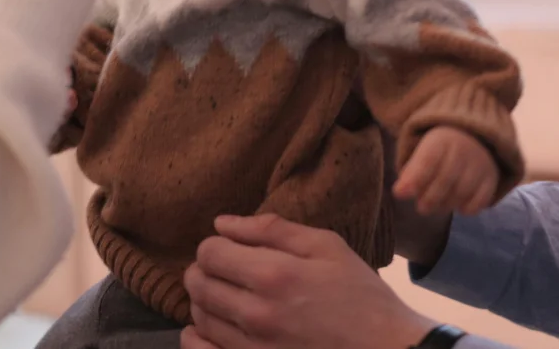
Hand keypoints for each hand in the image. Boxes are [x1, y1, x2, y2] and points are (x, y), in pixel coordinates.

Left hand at [182, 214, 435, 348]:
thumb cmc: (360, 296)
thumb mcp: (327, 246)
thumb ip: (272, 229)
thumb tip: (222, 223)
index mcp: (273, 275)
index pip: (210, 253)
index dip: (215, 245)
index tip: (230, 248)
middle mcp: (256, 315)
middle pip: (198, 285)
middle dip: (205, 270)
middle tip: (225, 270)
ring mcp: (252, 348)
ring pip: (198, 318)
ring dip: (205, 301)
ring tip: (228, 296)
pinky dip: (197, 338)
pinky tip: (211, 328)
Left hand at [394, 127, 497, 216]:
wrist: (474, 138)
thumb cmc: (440, 151)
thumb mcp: (421, 152)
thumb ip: (410, 173)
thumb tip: (400, 194)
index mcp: (440, 140)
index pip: (428, 161)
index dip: (414, 179)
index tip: (399, 193)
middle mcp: (463, 150)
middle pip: (445, 181)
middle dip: (429, 199)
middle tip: (422, 206)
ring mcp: (480, 165)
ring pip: (461, 193)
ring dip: (446, 205)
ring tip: (438, 205)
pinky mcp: (491, 179)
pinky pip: (478, 202)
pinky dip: (465, 209)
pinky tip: (457, 204)